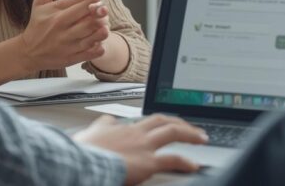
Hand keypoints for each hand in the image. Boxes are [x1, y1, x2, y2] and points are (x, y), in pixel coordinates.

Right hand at [18, 0, 109, 71]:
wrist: (27, 53)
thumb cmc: (36, 25)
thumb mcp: (40, 3)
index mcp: (55, 12)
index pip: (78, 1)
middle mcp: (60, 26)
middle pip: (85, 16)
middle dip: (98, 10)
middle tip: (104, 8)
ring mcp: (66, 43)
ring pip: (88, 34)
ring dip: (100, 29)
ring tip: (105, 25)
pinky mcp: (70, 57)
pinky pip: (87, 52)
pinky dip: (96, 48)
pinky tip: (101, 44)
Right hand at [74, 114, 207, 183]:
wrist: (82, 162)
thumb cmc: (82, 153)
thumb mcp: (87, 134)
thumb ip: (99, 127)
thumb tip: (104, 121)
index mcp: (119, 127)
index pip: (138, 120)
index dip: (151, 122)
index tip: (159, 125)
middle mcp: (134, 132)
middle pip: (160, 119)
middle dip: (177, 122)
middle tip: (189, 127)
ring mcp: (143, 145)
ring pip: (172, 131)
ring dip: (189, 133)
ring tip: (201, 137)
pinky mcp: (148, 161)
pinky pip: (173, 159)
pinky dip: (186, 162)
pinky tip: (194, 165)